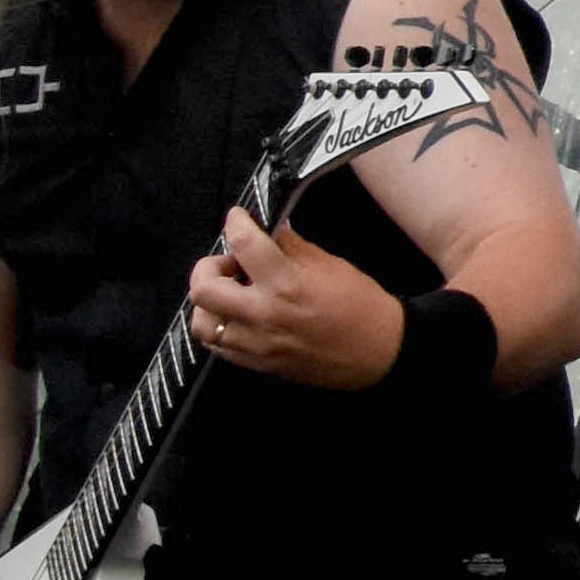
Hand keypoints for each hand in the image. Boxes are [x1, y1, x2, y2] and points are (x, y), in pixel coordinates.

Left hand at [184, 204, 406, 389]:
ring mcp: (256, 342)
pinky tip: (235, 316)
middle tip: (229, 263)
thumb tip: (270, 230)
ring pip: (201, 321)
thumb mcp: (332, 265)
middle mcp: (264, 314)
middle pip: (203, 288)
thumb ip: (293, 247)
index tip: (237, 218)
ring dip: (208, 301)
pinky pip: (215, 345)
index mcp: (286, 284)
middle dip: (208, 267)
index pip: (243, 243)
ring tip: (228, 294)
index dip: (235, 222)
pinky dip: (218, 326)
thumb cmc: (362, 307)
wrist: (379, 351)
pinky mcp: (256, 362)